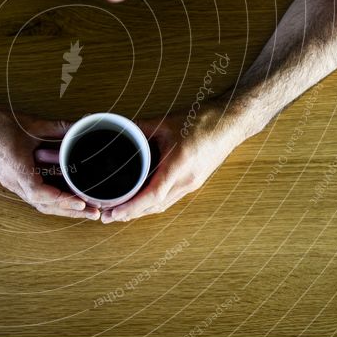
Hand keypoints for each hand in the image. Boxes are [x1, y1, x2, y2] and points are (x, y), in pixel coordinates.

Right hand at [0, 101, 100, 219]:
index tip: (81, 203)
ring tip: (86, 209)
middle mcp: (14, 181)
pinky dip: (54, 197)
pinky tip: (69, 194)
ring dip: (63, 207)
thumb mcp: (31, 124)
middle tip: (93, 213)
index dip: (62, 200)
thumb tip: (81, 126)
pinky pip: (35, 193)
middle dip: (69, 211)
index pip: (40, 193)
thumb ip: (58, 127)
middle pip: (43, 205)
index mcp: (16, 169)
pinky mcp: (14, 179)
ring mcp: (13, 182)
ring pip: (40, 202)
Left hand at [100, 102, 244, 222]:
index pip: (152, 195)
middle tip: (106, 216)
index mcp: (179, 166)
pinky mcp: (194, 182)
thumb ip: (139, 128)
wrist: (230, 122)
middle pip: (155, 206)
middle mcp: (186, 180)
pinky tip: (140, 202)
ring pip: (163, 205)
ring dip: (141, 211)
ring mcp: (192, 184)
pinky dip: (153, 203)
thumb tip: (118, 130)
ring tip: (119, 213)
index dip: (131, 207)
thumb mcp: (165, 121)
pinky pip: (170, 198)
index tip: (113, 213)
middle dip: (130, 214)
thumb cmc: (202, 120)